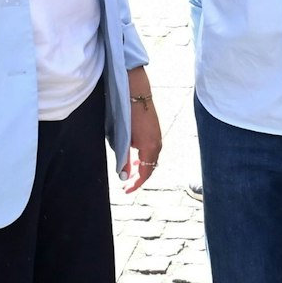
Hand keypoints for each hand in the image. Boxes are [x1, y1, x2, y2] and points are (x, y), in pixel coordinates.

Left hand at [121, 65, 161, 192]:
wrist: (136, 91)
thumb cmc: (127, 114)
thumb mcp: (123, 139)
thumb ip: (124, 158)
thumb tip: (123, 175)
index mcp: (150, 147)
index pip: (145, 173)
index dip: (136, 184)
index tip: (126, 190)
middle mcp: (157, 144)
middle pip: (150, 167)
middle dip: (139, 177)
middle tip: (127, 183)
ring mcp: (158, 136)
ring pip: (152, 158)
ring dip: (142, 167)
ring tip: (130, 170)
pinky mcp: (155, 130)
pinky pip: (152, 150)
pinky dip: (144, 157)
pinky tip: (135, 155)